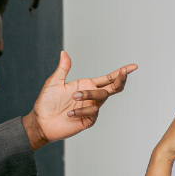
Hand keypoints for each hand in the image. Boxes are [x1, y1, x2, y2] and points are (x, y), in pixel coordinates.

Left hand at [22, 51, 137, 148]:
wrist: (41, 122)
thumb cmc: (46, 102)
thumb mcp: (54, 82)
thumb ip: (63, 68)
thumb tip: (64, 53)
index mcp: (86, 85)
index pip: (108, 78)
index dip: (121, 73)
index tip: (133, 67)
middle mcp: (91, 96)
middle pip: (112, 88)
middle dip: (120, 79)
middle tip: (123, 73)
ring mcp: (91, 109)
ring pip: (101, 98)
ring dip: (88, 95)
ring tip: (72, 97)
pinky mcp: (88, 120)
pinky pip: (92, 113)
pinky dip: (81, 111)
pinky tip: (69, 113)